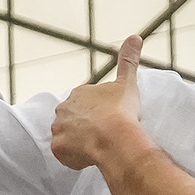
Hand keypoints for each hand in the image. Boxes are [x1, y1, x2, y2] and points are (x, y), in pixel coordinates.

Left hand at [49, 35, 148, 171]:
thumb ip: (128, 60)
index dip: (99, 113)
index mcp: (78, 93)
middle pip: (73, 120)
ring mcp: (59, 129)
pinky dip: (75, 157)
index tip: (110, 120)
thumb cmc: (122, 111)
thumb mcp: (127, 83)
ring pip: (68, 138)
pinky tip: (91, 157)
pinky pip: (65, 155)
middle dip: (86, 128)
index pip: (85, 104)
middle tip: (105, 135)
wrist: (114, 138)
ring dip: (79, 142)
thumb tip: (135, 36)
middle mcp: (63, 109)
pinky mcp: (58, 149)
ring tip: (99, 147)